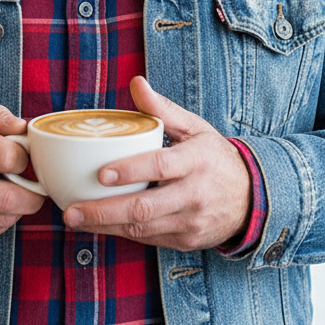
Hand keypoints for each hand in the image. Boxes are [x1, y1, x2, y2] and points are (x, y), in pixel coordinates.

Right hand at [0, 104, 44, 247]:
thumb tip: (22, 127)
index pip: (6, 156)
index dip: (23, 158)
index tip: (23, 158)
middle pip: (9, 197)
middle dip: (32, 194)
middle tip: (34, 186)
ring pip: (4, 219)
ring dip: (18, 209)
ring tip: (13, 194)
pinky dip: (1, 221)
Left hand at [62, 77, 251, 250]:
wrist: (252, 198)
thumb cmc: (214, 158)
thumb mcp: (195, 128)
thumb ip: (163, 109)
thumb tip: (136, 83)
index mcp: (196, 161)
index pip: (161, 166)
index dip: (131, 170)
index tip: (102, 173)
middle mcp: (194, 194)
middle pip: (145, 208)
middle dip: (105, 211)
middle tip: (72, 210)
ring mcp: (190, 222)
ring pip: (143, 229)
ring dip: (106, 226)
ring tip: (75, 218)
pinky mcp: (185, 241)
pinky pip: (149, 239)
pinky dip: (121, 233)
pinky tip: (99, 225)